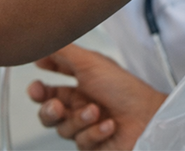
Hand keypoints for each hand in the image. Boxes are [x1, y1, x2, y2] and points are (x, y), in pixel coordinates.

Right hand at [27, 44, 165, 150]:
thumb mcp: (91, 63)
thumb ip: (64, 52)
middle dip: (48, 110)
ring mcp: (87, 127)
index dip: (39, 90)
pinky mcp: (93, 144)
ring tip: (95, 112)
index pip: (51, 89)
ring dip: (79, 120)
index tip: (35, 86)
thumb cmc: (126, 89)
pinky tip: (108, 125)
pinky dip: (94, 132)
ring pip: (63, 129)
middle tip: (56, 106)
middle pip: (50, 113)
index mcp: (82, 86)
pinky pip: (81, 142)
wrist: (148, 117)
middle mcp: (82, 106)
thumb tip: (43, 43)